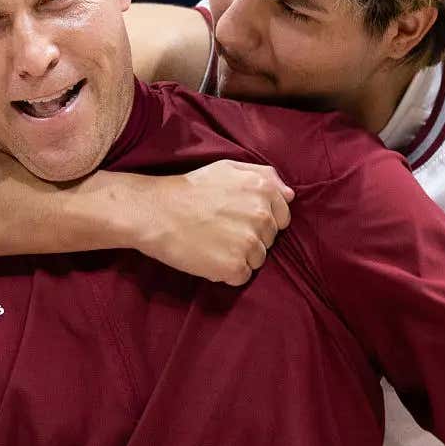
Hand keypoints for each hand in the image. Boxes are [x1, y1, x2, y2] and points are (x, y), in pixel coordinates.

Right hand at [126, 161, 293, 284]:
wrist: (155, 212)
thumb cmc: (190, 190)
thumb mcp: (228, 168)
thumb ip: (264, 176)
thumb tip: (290, 195)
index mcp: (263, 191)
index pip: (281, 218)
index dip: (259, 221)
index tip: (237, 219)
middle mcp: (262, 216)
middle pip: (269, 241)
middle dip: (250, 238)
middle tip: (220, 229)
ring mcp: (249, 244)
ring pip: (257, 260)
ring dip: (239, 256)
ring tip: (213, 242)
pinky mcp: (234, 267)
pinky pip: (241, 277)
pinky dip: (226, 272)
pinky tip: (208, 256)